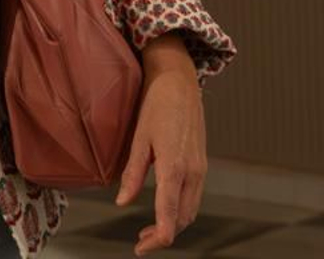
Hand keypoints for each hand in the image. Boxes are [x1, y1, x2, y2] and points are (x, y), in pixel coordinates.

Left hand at [116, 34, 205, 254]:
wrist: (179, 82)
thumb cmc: (155, 106)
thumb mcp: (138, 139)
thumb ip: (132, 174)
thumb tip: (122, 202)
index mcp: (175, 168)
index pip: (170, 216)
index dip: (157, 239)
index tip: (141, 249)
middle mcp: (193, 173)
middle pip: (182, 219)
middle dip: (163, 236)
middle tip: (140, 242)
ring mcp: (200, 169)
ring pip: (190, 210)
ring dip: (173, 224)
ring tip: (149, 231)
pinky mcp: (201, 164)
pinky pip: (193, 196)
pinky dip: (180, 210)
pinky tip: (163, 208)